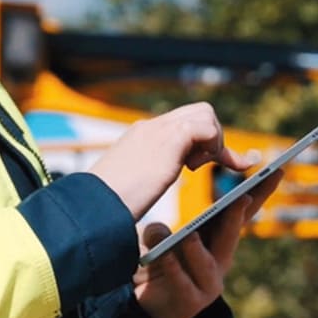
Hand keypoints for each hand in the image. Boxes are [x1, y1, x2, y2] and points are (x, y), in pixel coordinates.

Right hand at [89, 102, 258, 220]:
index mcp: (143, 135)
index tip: (222, 161)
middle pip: (200, 111)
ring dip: (213, 141)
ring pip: (206, 113)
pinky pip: (206, 128)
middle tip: (201, 167)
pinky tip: (194, 167)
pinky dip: (212, 146)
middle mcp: (152, 127)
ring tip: (194, 167)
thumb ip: (147, 170)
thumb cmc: (109, 204)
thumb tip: (154, 175)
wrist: (95, 206)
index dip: (206, 140)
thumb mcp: (132, 181)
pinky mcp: (169, 140)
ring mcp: (159, 130)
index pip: (185, 122)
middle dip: (214, 138)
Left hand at [133, 171, 283, 317]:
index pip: (241, 212)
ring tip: (188, 236)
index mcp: (216, 239)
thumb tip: (161, 230)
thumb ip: (160, 233)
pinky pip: (181, 280)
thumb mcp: (159, 242)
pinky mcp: (190, 300)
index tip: (276, 171)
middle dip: (238, 214)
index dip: (259, 192)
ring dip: (196, 247)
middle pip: (232, 233)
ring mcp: (208, 283)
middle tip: (242, 196)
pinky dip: (173, 267)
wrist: (148, 309)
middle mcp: (219, 260)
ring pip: (206, 260)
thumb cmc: (158, 266)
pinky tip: (165, 256)